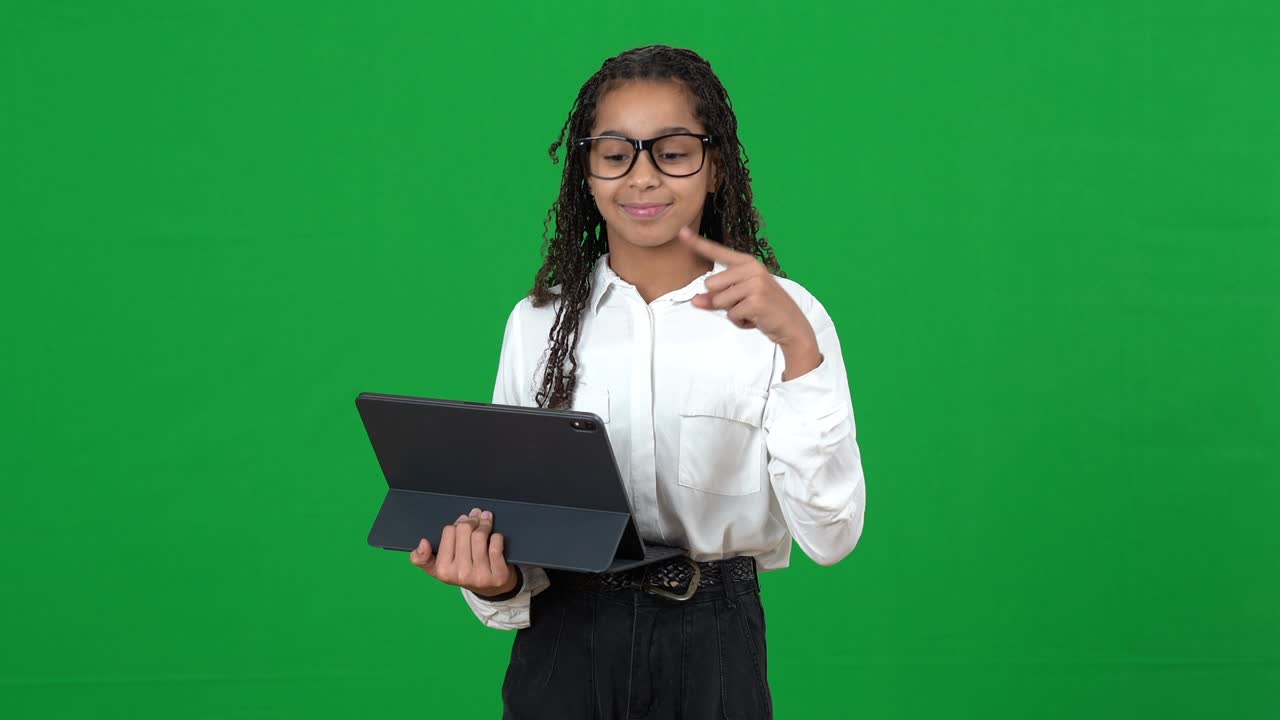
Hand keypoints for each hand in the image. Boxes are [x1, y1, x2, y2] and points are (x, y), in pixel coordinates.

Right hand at [410, 508, 518, 597]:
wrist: (491, 588)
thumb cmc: (464, 572)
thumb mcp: (439, 569)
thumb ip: (423, 558)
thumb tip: (422, 543)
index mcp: (443, 570)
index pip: (449, 531)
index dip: (458, 523)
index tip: (463, 519)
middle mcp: (460, 574)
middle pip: (465, 530)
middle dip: (472, 519)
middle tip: (478, 515)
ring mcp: (480, 576)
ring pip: (480, 536)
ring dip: (485, 524)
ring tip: (487, 520)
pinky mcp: (498, 575)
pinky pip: (495, 545)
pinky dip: (497, 536)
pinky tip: (495, 536)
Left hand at [679, 227, 821, 378]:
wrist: (792, 326)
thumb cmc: (765, 310)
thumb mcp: (740, 300)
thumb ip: (716, 297)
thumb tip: (695, 300)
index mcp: (747, 263)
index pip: (717, 252)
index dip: (697, 243)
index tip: (681, 232)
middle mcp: (752, 269)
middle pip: (711, 284)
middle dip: (722, 300)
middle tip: (744, 304)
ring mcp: (755, 284)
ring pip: (719, 301)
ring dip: (732, 312)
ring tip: (750, 311)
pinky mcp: (756, 300)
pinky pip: (732, 314)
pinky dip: (740, 321)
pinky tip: (755, 319)